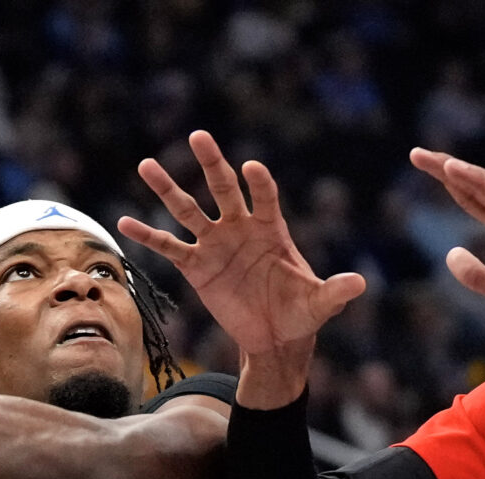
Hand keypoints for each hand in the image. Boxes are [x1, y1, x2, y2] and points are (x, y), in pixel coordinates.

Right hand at [117, 131, 366, 360]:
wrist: (275, 337)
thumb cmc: (301, 314)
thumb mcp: (320, 303)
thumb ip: (335, 291)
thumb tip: (360, 285)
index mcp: (272, 230)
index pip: (265, 197)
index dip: (260, 184)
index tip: (252, 169)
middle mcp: (240, 229)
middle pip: (224, 188)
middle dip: (212, 163)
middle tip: (199, 136)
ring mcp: (216, 245)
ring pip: (189, 210)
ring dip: (168, 189)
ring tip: (147, 165)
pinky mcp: (197, 267)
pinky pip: (169, 247)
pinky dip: (148, 236)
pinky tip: (124, 222)